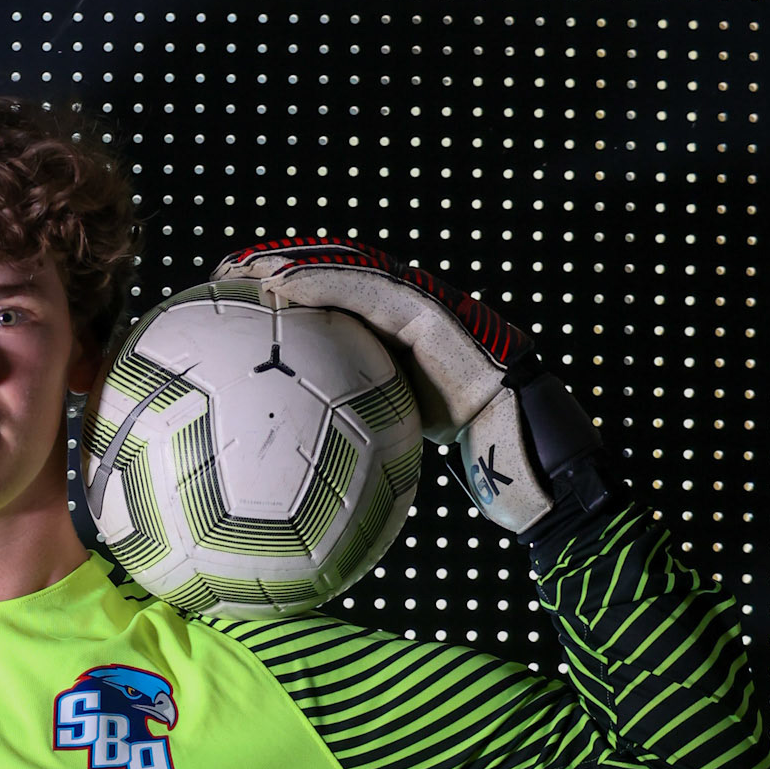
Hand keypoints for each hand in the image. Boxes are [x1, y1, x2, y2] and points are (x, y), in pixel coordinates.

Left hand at [212, 237, 623, 536]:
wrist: (542, 476)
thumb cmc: (491, 483)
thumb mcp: (408, 466)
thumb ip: (366, 459)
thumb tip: (300, 506)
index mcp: (412, 352)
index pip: (346, 310)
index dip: (296, 299)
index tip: (239, 304)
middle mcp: (425, 322)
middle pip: (346, 278)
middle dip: (287, 265)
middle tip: (227, 270)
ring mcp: (440, 313)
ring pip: (358, 271)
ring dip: (298, 262)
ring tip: (242, 266)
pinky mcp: (447, 319)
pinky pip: (377, 294)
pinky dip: (327, 285)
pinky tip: (280, 288)